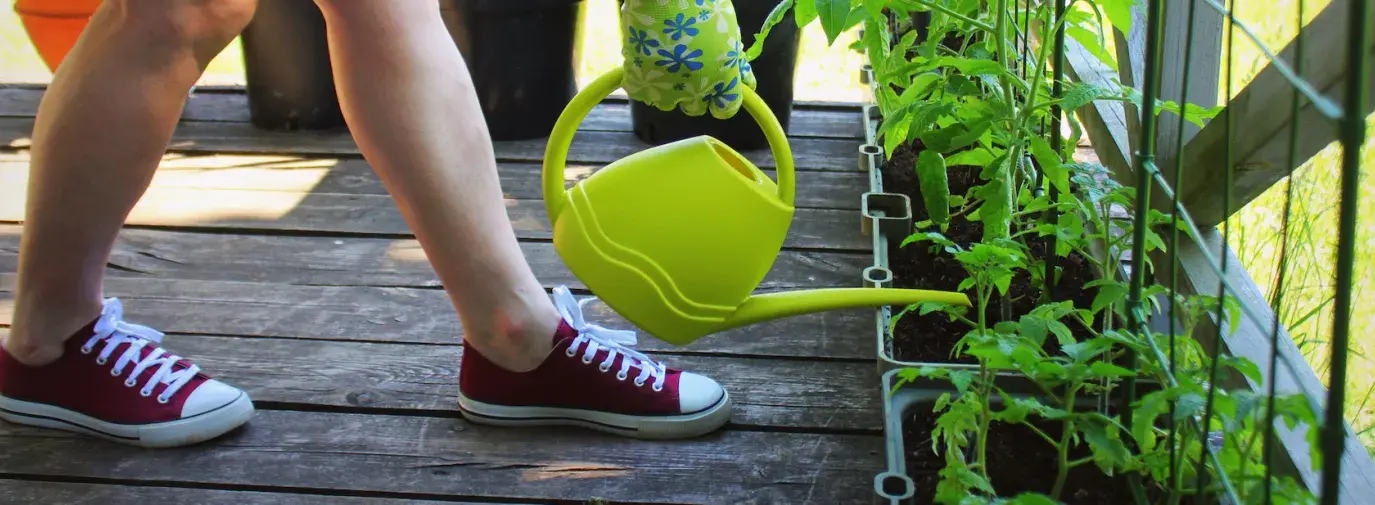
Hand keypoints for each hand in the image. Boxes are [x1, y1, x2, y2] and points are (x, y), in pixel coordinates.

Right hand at [619, 0, 757, 119]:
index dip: (723, 99)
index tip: (719, 87)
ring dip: (669, 88)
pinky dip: (646, 81)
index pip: (726, 109)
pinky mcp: (640, 83)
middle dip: (695, 91)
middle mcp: (696, 92)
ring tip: (667, 61)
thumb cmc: (702, 5)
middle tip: (690, 65)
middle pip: (696, 107)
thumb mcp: (729, 32)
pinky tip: (648, 61)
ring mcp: (666, 90)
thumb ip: (736, 61)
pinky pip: (644, 93)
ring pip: (669, 103)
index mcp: (722, 79)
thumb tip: (746, 81)